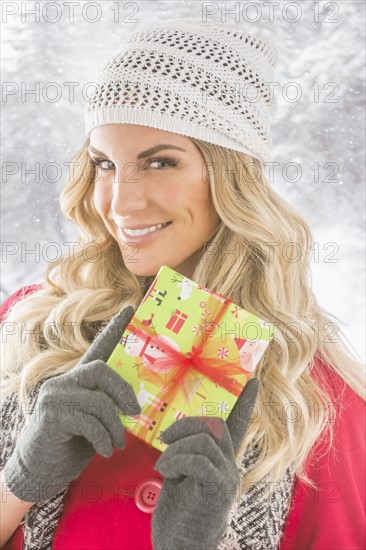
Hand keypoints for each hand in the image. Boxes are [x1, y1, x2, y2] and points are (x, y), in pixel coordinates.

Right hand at [3, 305, 140, 502]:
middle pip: (101, 369)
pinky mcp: (51, 412)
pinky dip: (103, 438)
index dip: (116, 327)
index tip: (131, 307)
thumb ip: (108, 405)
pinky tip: (105, 451)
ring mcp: (55, 394)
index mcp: (78, 379)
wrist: (40, 471)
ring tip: (116, 444)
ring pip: (99, 401)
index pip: (99, 346)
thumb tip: (135, 404)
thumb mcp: (95, 421)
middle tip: (134, 413)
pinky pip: (89, 421)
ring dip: (114, 427)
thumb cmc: (72, 445)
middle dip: (123, 392)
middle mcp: (64, 380)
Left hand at [152, 378, 259, 549]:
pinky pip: (199, 459)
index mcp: (221, 460)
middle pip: (214, 425)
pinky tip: (166, 473)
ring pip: (204, 439)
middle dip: (185, 425)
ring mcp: (226, 478)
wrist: (181, 549)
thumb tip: (174, 434)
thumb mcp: (181, 476)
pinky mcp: (217, 490)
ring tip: (162, 466)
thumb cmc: (179, 513)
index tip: (254, 380)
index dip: (245, 402)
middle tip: (164, 439)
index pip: (238, 424)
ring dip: (175, 448)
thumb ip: (186, 453)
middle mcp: (229, 466)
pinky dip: (177, 460)